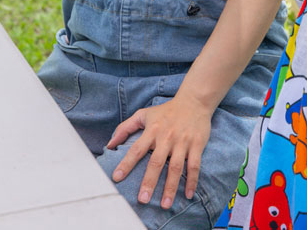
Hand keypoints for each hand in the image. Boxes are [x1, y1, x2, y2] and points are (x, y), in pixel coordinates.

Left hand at [107, 93, 212, 208]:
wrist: (194, 101)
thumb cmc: (166, 111)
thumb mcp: (144, 114)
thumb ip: (125, 128)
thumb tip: (110, 144)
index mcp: (152, 130)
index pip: (136, 149)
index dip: (126, 163)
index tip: (117, 177)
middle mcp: (166, 137)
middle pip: (156, 162)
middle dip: (149, 182)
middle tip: (142, 199)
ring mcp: (182, 142)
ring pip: (175, 168)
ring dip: (170, 187)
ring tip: (165, 204)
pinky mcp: (197, 145)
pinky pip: (194, 166)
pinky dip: (192, 181)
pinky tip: (188, 194)